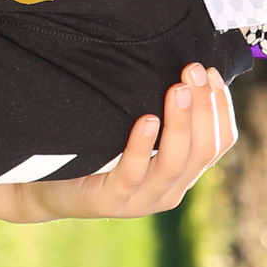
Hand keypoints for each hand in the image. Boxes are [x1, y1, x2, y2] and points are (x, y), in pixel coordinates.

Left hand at [0, 64, 238, 222]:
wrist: (46, 188)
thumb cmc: (94, 151)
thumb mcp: (133, 131)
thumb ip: (158, 109)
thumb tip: (180, 64)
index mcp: (181, 172)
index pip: (219, 143)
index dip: (220, 108)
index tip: (212, 72)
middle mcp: (169, 190)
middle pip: (203, 150)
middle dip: (203, 107)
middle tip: (194, 70)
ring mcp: (142, 200)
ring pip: (174, 163)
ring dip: (181, 122)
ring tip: (177, 88)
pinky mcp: (112, 202)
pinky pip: (133, 173)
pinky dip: (142, 146)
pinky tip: (146, 120)